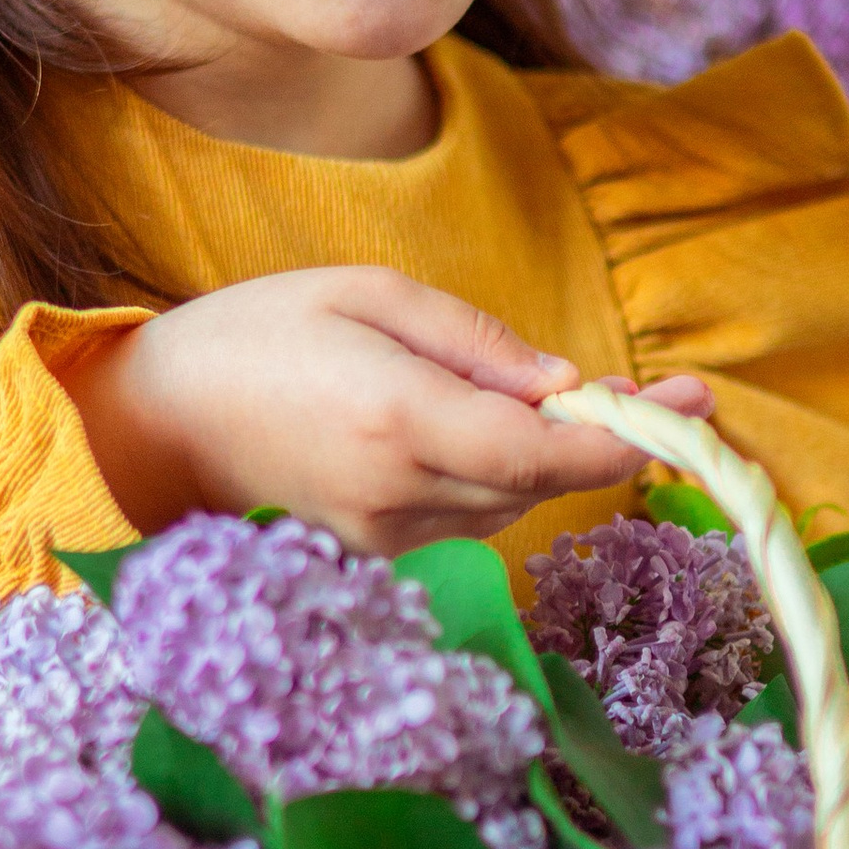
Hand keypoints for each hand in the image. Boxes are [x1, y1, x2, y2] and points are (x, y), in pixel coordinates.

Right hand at [70, 266, 715, 552]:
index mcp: (399, 421)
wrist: (151, 424)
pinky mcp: (373, 556)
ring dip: (541, 455)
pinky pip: (465, 515)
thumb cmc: (254, 334)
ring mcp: (384, 538)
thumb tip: (562, 383)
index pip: (545, 451)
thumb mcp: (366, 293)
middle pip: (540, 480)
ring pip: (509, 502)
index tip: (696, 404)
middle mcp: (398, 496)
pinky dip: (491, 476)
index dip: (628, 435)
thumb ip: (474, 342)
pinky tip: (468, 431)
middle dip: (593, 436)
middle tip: (639, 389)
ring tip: (539, 399)